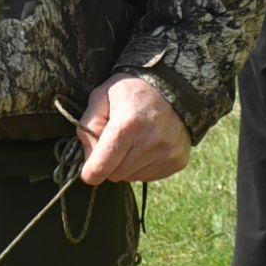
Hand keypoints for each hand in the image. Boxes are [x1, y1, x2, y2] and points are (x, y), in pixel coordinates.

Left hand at [74, 75, 191, 186]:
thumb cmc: (131, 91)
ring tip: (133, 142)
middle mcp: (150, 142)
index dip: (90, 171)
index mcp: (127, 125)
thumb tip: (89, 159)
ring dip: (126, 165)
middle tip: (115, 142)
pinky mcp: (177, 161)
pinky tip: (147, 146)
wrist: (173, 87)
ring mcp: (167, 154)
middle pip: (115, 175)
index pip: (101, 167)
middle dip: (109, 163)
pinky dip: (142, 166)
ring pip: (131, 177)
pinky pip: (148, 177)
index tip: (89, 167)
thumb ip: (87, 127)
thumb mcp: (101, 96)